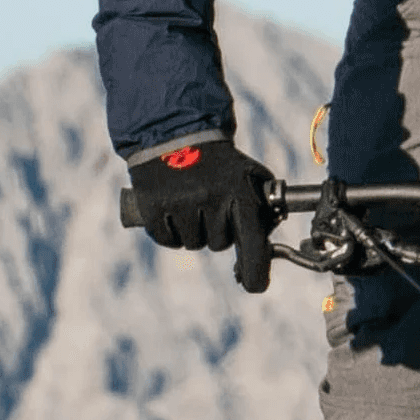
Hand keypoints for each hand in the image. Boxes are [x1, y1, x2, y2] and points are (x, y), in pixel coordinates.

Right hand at [127, 139, 279, 292]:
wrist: (176, 133)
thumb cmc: (220, 163)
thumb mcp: (251, 176)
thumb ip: (265, 208)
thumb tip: (266, 247)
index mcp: (240, 192)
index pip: (252, 243)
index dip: (255, 272)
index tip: (254, 285)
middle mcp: (211, 199)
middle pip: (219, 244)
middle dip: (217, 230)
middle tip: (211, 202)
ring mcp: (180, 204)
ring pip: (193, 244)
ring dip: (193, 230)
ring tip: (191, 200)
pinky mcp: (152, 207)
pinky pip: (168, 240)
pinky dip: (170, 231)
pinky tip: (172, 207)